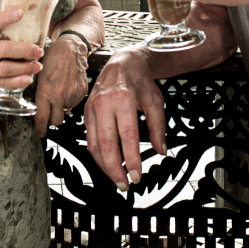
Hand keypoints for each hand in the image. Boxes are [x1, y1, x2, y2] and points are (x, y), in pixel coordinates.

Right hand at [0, 9, 43, 104]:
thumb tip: (15, 21)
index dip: (5, 17)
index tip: (19, 12)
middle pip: (3, 50)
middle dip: (24, 50)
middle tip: (38, 50)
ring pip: (5, 68)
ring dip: (24, 67)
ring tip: (37, 65)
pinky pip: (1, 83)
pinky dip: (16, 81)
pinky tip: (27, 79)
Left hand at [34, 36, 88, 136]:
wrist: (71, 48)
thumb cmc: (52, 57)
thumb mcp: (38, 75)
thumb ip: (39, 93)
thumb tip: (37, 107)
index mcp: (46, 92)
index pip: (42, 119)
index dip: (40, 128)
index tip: (40, 131)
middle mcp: (59, 95)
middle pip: (56, 121)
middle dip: (52, 119)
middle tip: (49, 113)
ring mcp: (72, 94)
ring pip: (66, 111)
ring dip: (62, 107)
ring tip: (59, 93)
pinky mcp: (82, 91)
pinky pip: (75, 103)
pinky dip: (70, 99)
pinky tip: (67, 88)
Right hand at [84, 45, 165, 189]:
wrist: (122, 62)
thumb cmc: (140, 81)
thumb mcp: (155, 101)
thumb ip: (158, 127)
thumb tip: (161, 150)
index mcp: (123, 98)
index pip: (127, 136)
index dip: (131, 159)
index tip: (137, 176)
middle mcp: (105, 103)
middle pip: (106, 144)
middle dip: (114, 169)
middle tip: (125, 185)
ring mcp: (92, 107)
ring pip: (94, 144)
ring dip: (104, 166)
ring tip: (117, 178)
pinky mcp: (86, 111)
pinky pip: (89, 137)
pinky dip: (97, 154)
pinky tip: (106, 163)